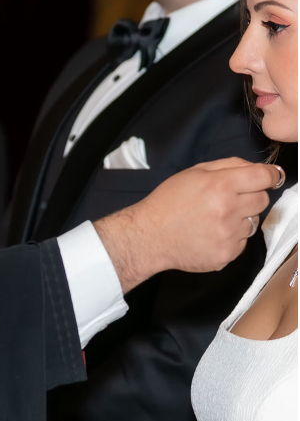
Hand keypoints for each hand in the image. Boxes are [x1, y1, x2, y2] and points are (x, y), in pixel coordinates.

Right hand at [95, 158, 281, 291]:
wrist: (149, 236)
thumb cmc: (168, 202)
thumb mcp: (193, 173)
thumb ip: (228, 165)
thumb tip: (257, 168)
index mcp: (220, 185)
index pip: (264, 177)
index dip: (270, 175)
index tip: (271, 177)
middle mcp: (228, 210)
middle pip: (262, 200)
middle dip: (251, 196)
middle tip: (230, 198)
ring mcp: (229, 236)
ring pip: (253, 222)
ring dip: (241, 218)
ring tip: (215, 218)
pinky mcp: (227, 254)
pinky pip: (242, 242)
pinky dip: (231, 237)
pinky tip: (210, 233)